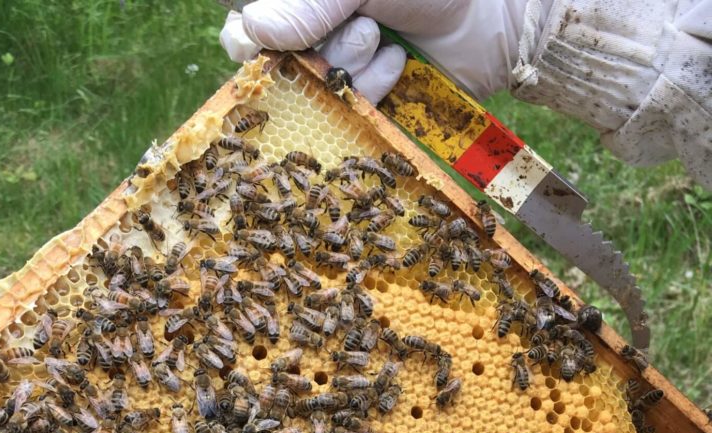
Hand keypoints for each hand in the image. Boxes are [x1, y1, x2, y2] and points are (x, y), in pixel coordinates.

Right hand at [219, 0, 531, 102]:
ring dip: (346, 69)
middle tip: (363, 29)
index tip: (259, 43)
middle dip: (314, 50)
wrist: (490, 21)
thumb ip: (310, 6)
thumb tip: (252, 30)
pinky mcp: (363, 108)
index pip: (246, 25)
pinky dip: (368, 93)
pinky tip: (398, 66)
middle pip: (275, 64)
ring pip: (311, 93)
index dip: (246, 38)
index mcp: (307, 5)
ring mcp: (337, 75)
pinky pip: (344, 117)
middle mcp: (312, 37)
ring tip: (383, 42)